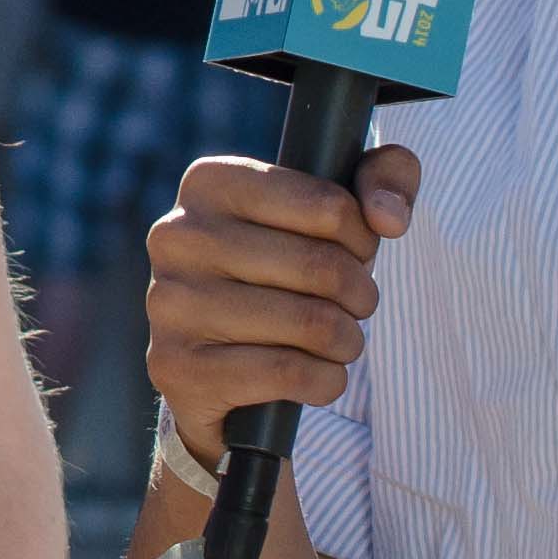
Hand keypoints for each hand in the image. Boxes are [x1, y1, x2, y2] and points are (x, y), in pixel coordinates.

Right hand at [142, 143, 422, 464]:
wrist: (213, 366)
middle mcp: (177, 234)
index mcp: (210, 183)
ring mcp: (169, 301)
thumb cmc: (284, 274)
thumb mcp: (335, 212)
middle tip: (356, 305)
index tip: (355, 254)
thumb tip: (388, 218)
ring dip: (347, 341)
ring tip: (339, 341)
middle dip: (360, 295)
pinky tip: (316, 377)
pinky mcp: (176, 365)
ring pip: (311, 323)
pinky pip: (287, 373)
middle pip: (323, 267)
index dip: (362, 240)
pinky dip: (324, 381)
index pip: (329, 206)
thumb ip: (384, 177)